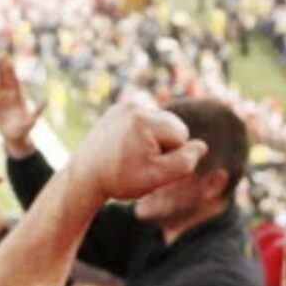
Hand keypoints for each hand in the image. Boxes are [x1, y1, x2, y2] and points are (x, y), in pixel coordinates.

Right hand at [0, 58, 40, 156]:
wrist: (14, 137)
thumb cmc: (24, 130)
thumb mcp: (32, 120)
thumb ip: (38, 110)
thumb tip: (47, 100)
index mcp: (19, 97)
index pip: (14, 82)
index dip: (11, 72)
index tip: (9, 62)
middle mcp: (10, 95)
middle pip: (5, 78)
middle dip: (2, 67)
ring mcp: (1, 99)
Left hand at [68, 100, 205, 204]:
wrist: (84, 177)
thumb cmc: (120, 179)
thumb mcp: (157, 176)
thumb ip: (185, 162)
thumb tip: (202, 146)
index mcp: (144, 120)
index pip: (181, 135)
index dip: (171, 155)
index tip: (147, 164)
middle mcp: (134, 106)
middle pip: (172, 125)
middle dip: (163, 144)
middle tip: (138, 161)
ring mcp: (123, 106)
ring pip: (159, 123)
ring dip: (152, 139)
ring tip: (131, 155)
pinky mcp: (117, 110)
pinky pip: (143, 121)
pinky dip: (140, 134)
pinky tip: (126, 147)